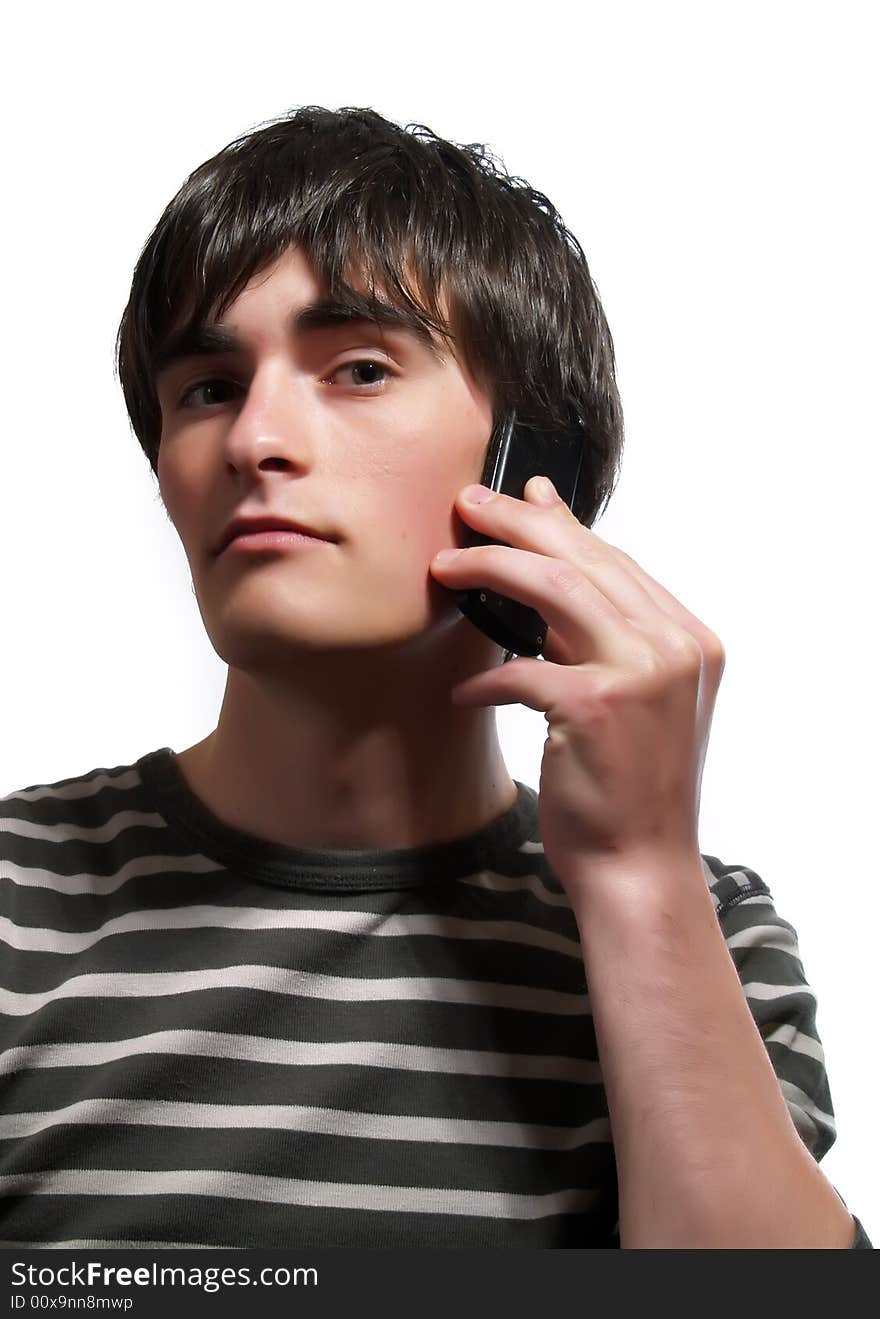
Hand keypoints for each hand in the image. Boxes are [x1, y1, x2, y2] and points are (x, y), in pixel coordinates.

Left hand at [429, 478, 725, 895]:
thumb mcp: (629, 701)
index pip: (616, 562)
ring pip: (557, 588)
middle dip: (518, 523)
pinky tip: (464, 694)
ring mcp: (643, 673)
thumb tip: (549, 573)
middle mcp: (677, 646)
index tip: (520, 495)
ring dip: (493, 568)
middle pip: (586, 558)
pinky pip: (524, 670)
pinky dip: (487, 679)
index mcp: (690, 640)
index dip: (561, 524)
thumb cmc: (627, 789)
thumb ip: (600, 639)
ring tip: (447, 565)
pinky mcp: (599, 707)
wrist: (641, 870)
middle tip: (467, 504)